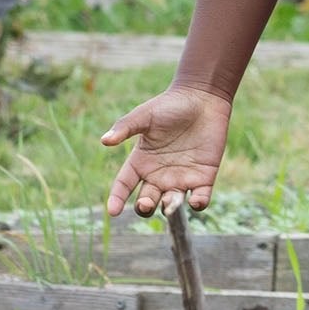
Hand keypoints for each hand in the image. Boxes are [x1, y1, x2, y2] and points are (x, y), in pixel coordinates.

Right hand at [101, 86, 232, 217]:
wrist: (203, 98)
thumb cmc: (170, 105)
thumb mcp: (145, 115)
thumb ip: (126, 127)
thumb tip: (105, 140)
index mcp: (141, 162)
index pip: (124, 185)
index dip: (117, 198)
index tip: (113, 211)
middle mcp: (158, 174)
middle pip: (147, 200)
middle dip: (144, 206)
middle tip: (146, 203)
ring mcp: (181, 177)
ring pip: (172, 203)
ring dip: (170, 207)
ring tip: (169, 203)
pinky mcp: (203, 177)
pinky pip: (200, 198)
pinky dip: (198, 203)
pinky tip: (195, 200)